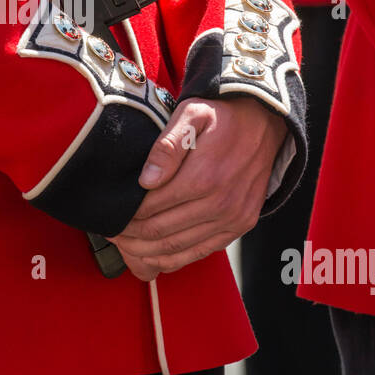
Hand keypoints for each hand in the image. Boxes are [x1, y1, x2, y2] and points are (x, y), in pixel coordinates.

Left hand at [111, 97, 287, 280]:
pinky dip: (172, 259)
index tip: (110, 215)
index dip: (126, 216)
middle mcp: (220, 203)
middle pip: (160, 232)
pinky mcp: (240, 226)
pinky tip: (153, 256)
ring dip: (145, 251)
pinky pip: (200, 253)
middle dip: (130, 235)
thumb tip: (146, 179)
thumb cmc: (221, 118)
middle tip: (111, 231)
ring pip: (177, 248)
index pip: (151, 208)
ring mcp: (232, 218)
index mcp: (204, 176)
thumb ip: (167, 145)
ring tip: (125, 244)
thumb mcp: (191, 114)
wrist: (264, 122)